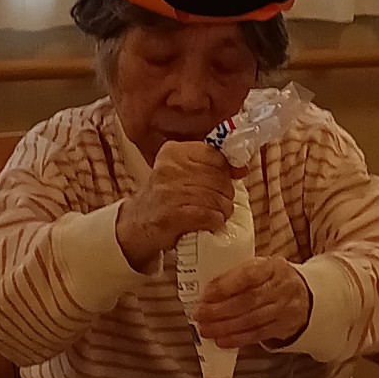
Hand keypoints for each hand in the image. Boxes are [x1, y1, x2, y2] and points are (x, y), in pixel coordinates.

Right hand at [116, 141, 242, 271]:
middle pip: (218, 178)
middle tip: (220, 203)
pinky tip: (212, 223)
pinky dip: (215, 221)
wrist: (136, 224)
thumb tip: (242, 168)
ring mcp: (170, 192)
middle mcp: (170, 168)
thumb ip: (207, 166)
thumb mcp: (181, 172)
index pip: (214, 155)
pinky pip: (209, 215)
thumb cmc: (165, 196)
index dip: (225, 171)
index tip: (226, 181)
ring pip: (216, 198)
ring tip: (217, 214)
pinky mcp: (173, 215)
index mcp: (174, 152)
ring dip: (223, 210)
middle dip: (226, 194)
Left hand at [193, 257, 311, 348]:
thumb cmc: (272, 279)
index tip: (205, 294)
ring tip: (205, 329)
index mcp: (273, 266)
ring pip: (251, 320)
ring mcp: (285, 308)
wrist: (305, 295)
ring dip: (225, 327)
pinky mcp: (284, 327)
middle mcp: (282, 287)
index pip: (247, 275)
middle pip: (248, 300)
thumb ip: (238, 275)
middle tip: (199, 314)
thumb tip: (208, 290)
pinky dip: (237, 339)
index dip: (225, 286)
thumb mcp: (261, 267)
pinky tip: (221, 340)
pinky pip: (258, 335)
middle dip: (220, 310)